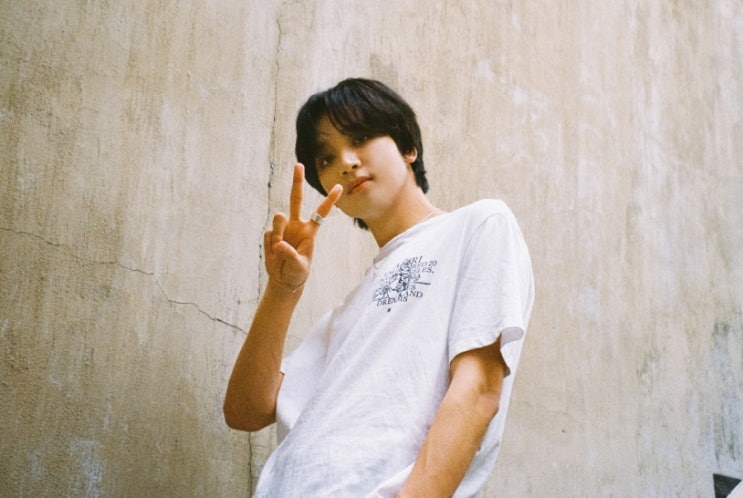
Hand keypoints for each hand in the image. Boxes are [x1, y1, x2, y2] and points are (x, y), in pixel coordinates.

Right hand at [264, 163, 341, 291]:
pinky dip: (271, 246)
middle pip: (296, 199)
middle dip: (296, 182)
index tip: (339, 186)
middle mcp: (296, 225)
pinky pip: (269, 235)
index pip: (320, 213)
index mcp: (309, 231)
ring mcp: (282, 228)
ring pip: (278, 220)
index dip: (329, 200)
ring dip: (279, 234)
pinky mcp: (271, 235)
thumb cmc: (297, 273)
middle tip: (299, 165)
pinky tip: (274, 255)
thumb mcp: (299, 267)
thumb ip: (291, 255)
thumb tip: (279, 243)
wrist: (283, 279)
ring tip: (281, 251)